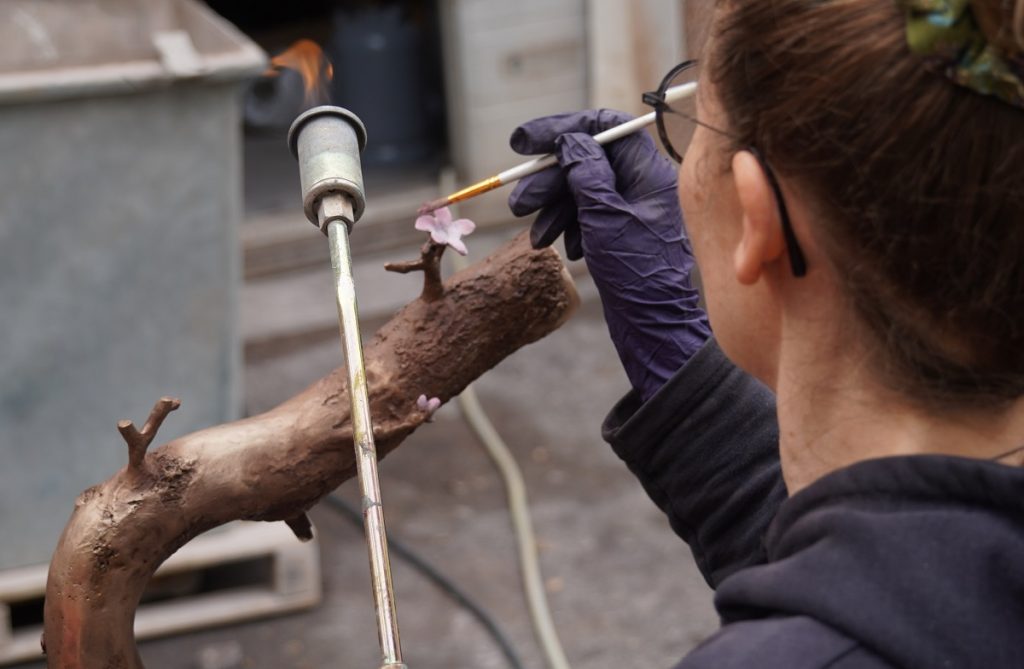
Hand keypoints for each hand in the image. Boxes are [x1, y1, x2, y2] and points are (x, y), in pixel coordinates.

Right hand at [508, 109, 710, 399]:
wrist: (653, 327)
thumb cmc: (637, 273)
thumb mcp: (604, 216)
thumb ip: (585, 171)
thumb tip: (570, 139)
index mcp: (648, 171)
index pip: (604, 128)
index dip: (561, 128)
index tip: (523, 141)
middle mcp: (641, 185)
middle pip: (585, 161)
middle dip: (548, 179)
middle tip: (518, 201)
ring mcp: (631, 210)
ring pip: (581, 191)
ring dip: (552, 208)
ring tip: (537, 235)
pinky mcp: (620, 234)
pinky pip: (586, 216)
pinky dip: (568, 227)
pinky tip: (566, 249)